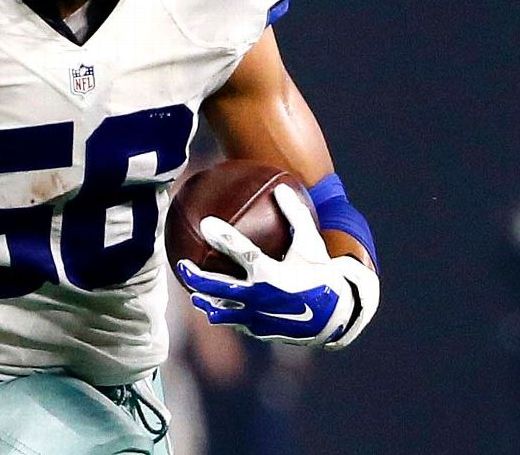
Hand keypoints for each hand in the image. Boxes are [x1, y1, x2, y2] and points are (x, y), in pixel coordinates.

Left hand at [176, 184, 376, 348]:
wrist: (338, 316)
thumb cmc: (322, 274)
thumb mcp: (311, 244)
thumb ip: (296, 215)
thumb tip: (282, 187)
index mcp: (272, 273)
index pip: (242, 252)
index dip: (223, 237)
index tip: (206, 223)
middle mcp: (260, 296)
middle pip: (219, 286)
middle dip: (196, 276)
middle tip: (181, 265)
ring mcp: (258, 317)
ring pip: (222, 310)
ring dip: (206, 301)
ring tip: (194, 295)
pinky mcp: (260, 331)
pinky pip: (237, 322)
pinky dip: (225, 315)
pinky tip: (218, 310)